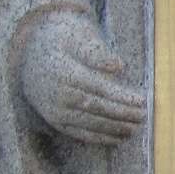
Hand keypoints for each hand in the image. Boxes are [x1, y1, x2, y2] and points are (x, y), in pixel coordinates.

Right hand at [20, 13, 143, 145]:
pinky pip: (77, 132)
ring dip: (112, 128)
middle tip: (143, 116)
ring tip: (135, 128)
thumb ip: (95, 50)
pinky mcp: (54, 119)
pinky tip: (118, 138)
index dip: (119, 95)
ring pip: (86, 122)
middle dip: (120, 113)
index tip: (141, 100)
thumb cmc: (64, 40)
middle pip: (93, 106)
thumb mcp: (77, 35)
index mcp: (61, 70)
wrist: (31, 53)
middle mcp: (55, 92)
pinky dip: (98, 137)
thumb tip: (118, 66)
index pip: (95, 86)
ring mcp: (53, 108)